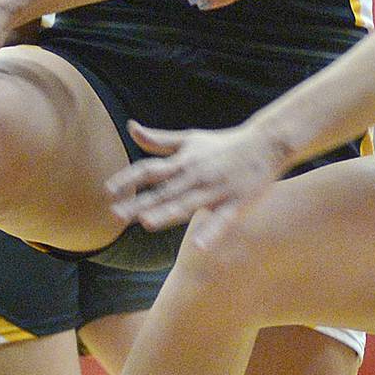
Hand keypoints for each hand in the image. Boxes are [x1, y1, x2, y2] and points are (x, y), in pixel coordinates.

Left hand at [106, 119, 291, 246]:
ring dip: (167, 213)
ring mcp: (216, 190)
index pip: (150, 169)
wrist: (266, 144)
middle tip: (116, 215)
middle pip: (164, 190)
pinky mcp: (237, 203)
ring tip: (146, 223)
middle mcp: (196, 175)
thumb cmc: (224, 144)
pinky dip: (211, 232)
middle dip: (139, 203)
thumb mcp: (190, 139)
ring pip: (188, 204)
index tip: (108, 190)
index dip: (129, 179)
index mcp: (184, 161)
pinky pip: (222, 220)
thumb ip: (159, 140)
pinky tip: (198, 246)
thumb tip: (131, 128)